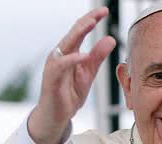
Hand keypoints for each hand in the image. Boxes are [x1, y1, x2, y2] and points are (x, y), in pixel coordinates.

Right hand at [28, 7, 115, 143]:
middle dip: (87, 20)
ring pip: (65, 44)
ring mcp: (55, 65)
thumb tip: (110, 38)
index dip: (92, 19)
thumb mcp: (89, 72)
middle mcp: (60, 54)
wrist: (58, 114)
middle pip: (73, 32)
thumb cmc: (70, 92)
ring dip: (78, 33)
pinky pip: (61, 66)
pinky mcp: (51, 78)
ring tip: (91, 24)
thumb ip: (98, 56)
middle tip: (100, 12)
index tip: (105, 11)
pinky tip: (83, 56)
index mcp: (70, 51)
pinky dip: (72, 60)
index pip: (80, 31)